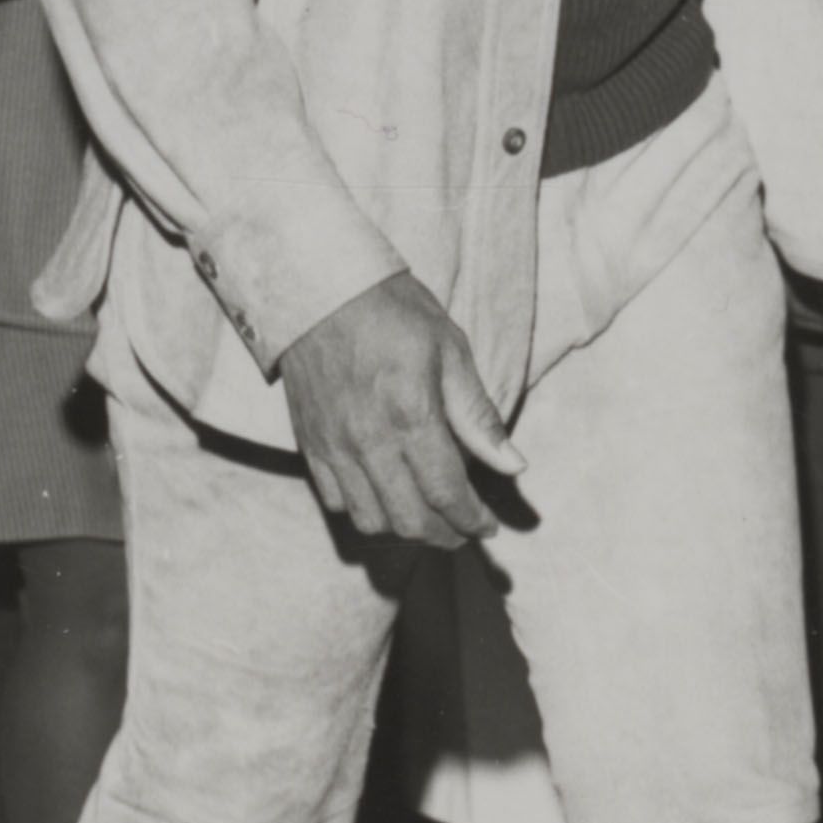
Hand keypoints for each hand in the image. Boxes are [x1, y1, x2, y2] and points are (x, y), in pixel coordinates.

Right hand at [273, 273, 525, 548]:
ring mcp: (334, 446)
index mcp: (410, 415)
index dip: (472, 520)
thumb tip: (513, 466)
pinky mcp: (309, 443)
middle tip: (463, 529)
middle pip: (410, 519)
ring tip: (426, 516)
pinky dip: (363, 510)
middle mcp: (369, 440)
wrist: (318, 287)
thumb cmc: (392, 311)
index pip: (447, 493)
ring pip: (370, 520)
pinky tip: (384, 495)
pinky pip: (334, 501)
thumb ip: (478, 415)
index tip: (488, 527)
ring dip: (404, 529)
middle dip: (444, 535)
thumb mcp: (449, 349)